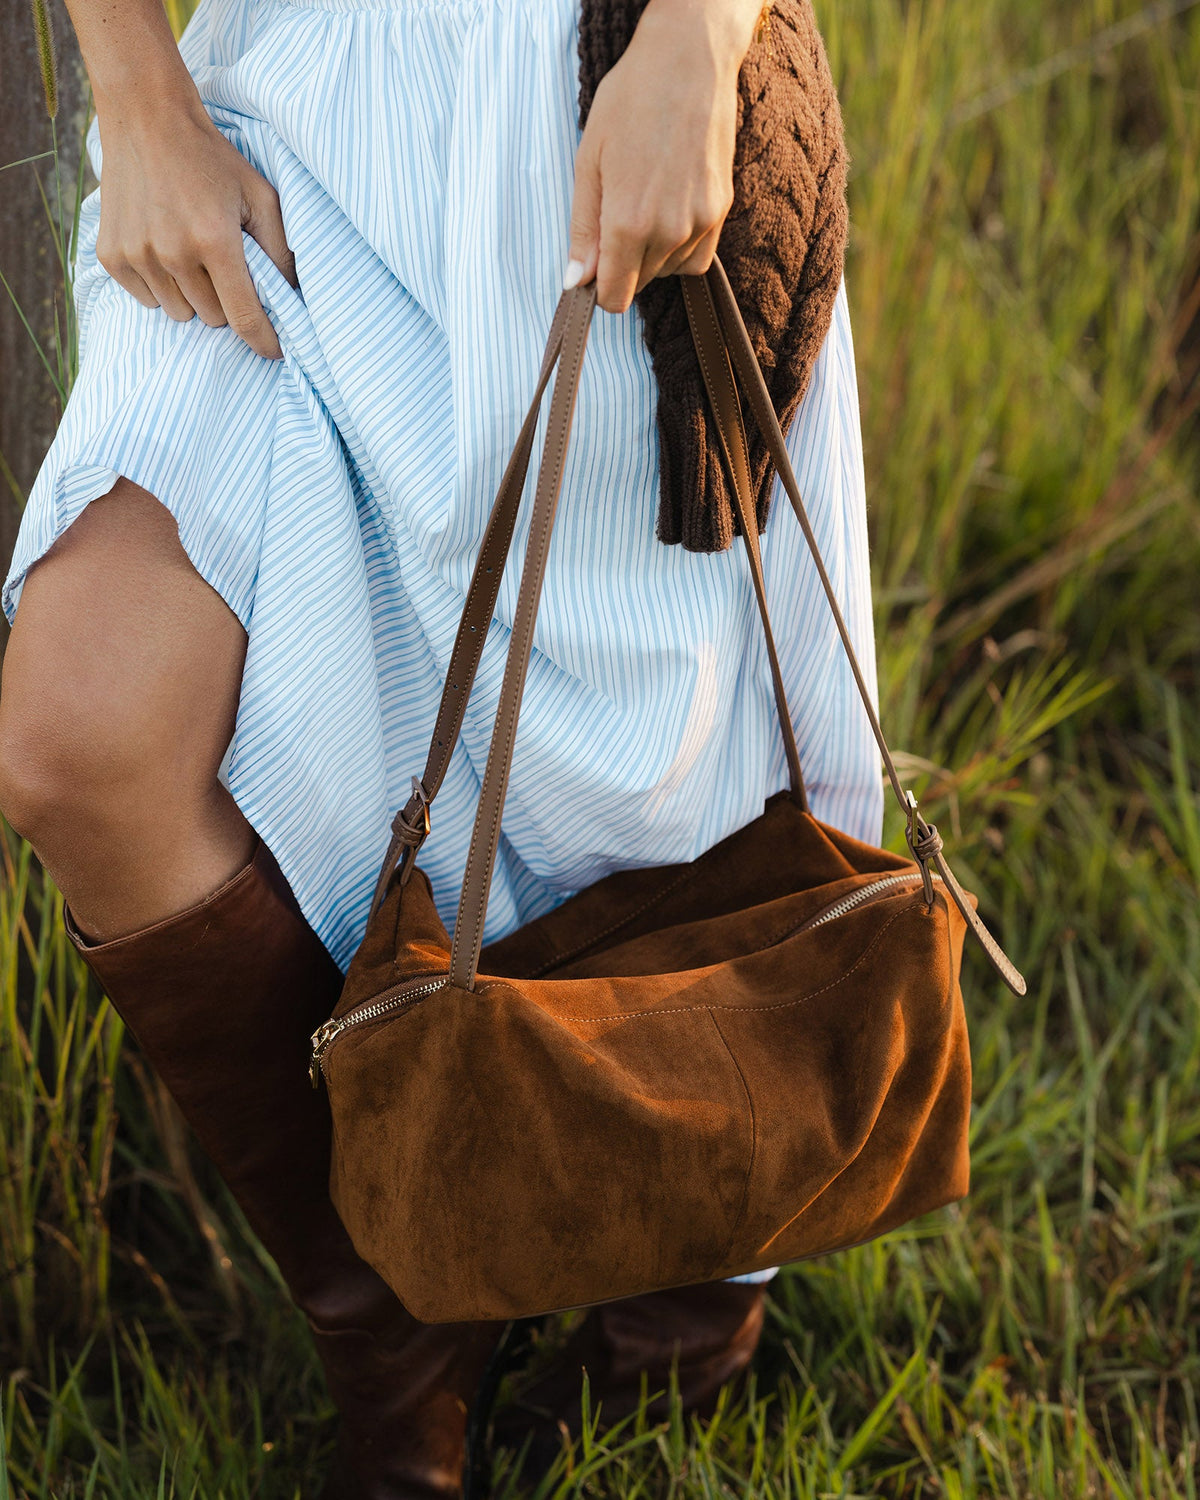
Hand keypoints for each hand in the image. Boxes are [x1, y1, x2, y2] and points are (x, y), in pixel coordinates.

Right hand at [95, 96, 296, 360]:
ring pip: (180, 313)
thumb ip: (281, 250)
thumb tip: (295, 297)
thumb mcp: (260, 195)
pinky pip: (148, 299)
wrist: (146, 119)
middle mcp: (173, 254)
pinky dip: (160, 285)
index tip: (274, 351)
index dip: (263, 341)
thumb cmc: (211, 159)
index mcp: (214, 240)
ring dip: (192, 295)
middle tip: (223, 265)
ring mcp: (138, 256)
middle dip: (225, 301)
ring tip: (191, 253)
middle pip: (213, 318)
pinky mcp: (112, 256)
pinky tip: (163, 249)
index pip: (244, 317)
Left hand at [563, 0, 763, 313]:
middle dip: (623, 263)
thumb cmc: (630, 101)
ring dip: (652, 253)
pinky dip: (679, 249)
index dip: (599, 288)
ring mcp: (699, 223)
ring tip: (645, 200)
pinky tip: (668, 212)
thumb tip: (575, 282)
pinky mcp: (720, 211)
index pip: (614, 297)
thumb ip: (583, 229)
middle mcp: (668, 232)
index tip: (594, 266)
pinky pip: (696, 258)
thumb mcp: (589, 162)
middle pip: (639, 284)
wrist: (688, 61)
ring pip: (667, 271)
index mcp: (627, 223)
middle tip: (618, 211)